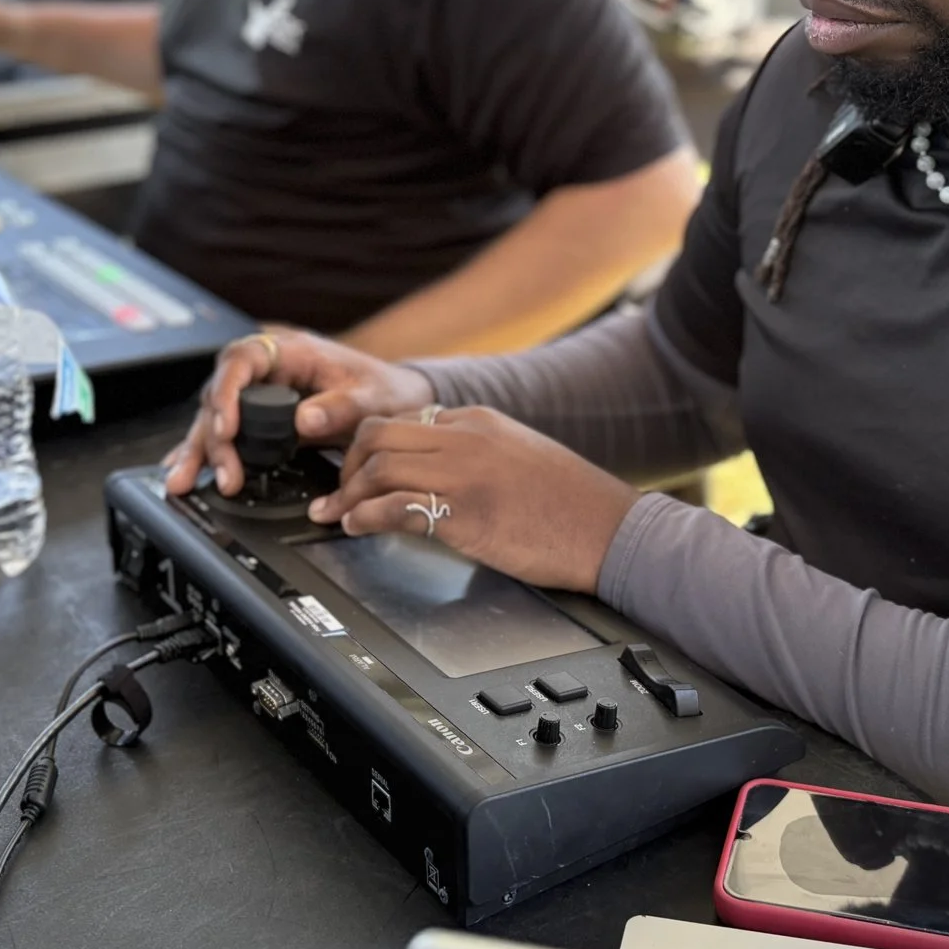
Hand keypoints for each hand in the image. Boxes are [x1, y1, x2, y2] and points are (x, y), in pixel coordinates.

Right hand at [162, 328, 432, 497]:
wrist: (396, 399)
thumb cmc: (384, 390)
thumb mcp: (372, 398)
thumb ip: (341, 408)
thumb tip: (303, 420)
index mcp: (290, 351)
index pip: (242, 360)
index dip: (228, 392)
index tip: (228, 428)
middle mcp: (267, 368)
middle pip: (221, 394)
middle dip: (213, 437)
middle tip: (225, 475)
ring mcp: (259, 393)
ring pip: (215, 416)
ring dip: (200, 449)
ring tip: (183, 481)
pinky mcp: (259, 417)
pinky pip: (224, 431)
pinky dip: (205, 451)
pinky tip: (183, 469)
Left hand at [311, 407, 636, 593]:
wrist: (612, 530)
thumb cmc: (572, 505)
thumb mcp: (519, 457)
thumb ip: (476, 454)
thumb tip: (434, 476)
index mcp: (480, 420)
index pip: (406, 418)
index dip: (369, 446)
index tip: (355, 468)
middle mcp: (467, 437)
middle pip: (379, 433)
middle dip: (346, 464)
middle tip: (336, 492)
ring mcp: (465, 472)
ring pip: (380, 465)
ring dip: (348, 494)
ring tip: (338, 515)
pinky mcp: (467, 512)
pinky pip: (396, 506)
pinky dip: (365, 517)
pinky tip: (357, 528)